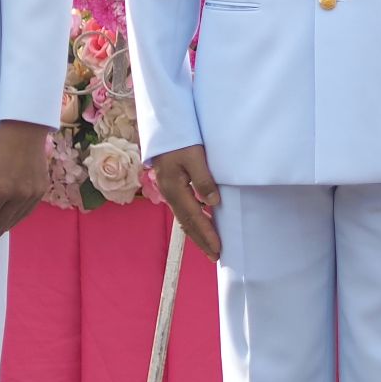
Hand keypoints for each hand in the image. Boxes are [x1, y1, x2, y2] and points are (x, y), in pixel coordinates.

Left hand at [0, 120, 49, 251]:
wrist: (27, 130)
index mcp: (1, 190)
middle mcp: (19, 195)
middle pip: (1, 222)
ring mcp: (33, 193)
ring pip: (15, 219)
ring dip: (2, 230)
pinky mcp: (41, 189)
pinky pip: (27, 211)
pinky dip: (17, 220)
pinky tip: (10, 223)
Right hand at [152, 144, 221, 260]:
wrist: (163, 126)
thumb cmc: (180, 138)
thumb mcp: (194, 156)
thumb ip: (203, 179)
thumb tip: (213, 203)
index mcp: (174, 189)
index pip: (193, 218)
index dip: (206, 234)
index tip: (217, 249)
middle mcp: (170, 193)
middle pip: (187, 223)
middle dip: (201, 240)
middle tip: (215, 255)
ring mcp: (170, 190)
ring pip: (184, 217)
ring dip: (197, 232)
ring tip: (210, 245)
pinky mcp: (172, 185)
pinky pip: (184, 208)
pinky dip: (194, 219)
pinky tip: (202, 221)